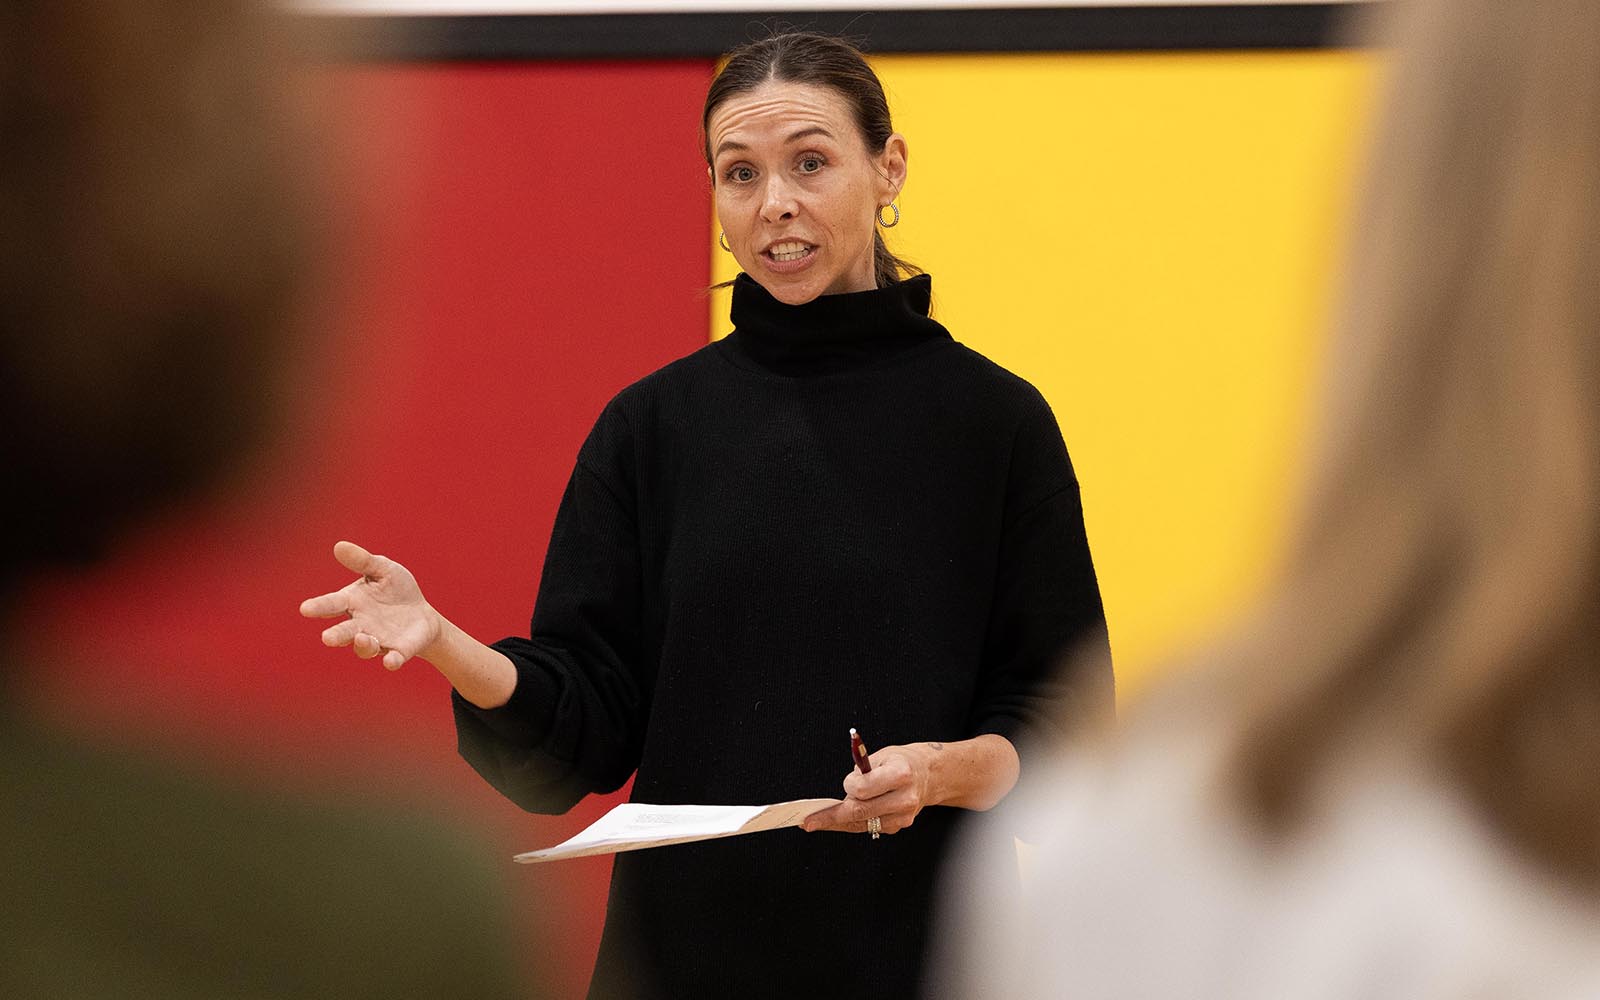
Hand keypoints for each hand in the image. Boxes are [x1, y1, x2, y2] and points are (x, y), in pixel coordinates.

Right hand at [299, 540, 441, 670]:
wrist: (422, 615)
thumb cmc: (396, 590)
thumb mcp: (383, 570)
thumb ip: (363, 561)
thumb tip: (339, 546)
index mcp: (353, 602)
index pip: (332, 604)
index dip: (319, 607)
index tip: (305, 609)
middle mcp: (361, 625)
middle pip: (344, 632)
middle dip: (336, 635)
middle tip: (327, 638)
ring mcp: (379, 640)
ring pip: (365, 647)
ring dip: (363, 645)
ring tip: (363, 639)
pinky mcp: (399, 651)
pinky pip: (393, 658)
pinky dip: (392, 661)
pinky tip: (390, 662)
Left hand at [800, 743, 937, 835]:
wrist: (929, 775)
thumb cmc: (902, 762)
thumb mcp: (882, 755)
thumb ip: (862, 772)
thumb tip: (843, 791)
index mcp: (900, 774)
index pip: (863, 789)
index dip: (849, 787)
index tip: (846, 784)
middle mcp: (904, 798)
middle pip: (860, 812)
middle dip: (831, 816)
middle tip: (810, 821)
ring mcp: (903, 816)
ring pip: (861, 824)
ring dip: (839, 822)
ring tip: (819, 820)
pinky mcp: (899, 826)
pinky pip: (869, 827)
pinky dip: (853, 822)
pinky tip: (842, 819)